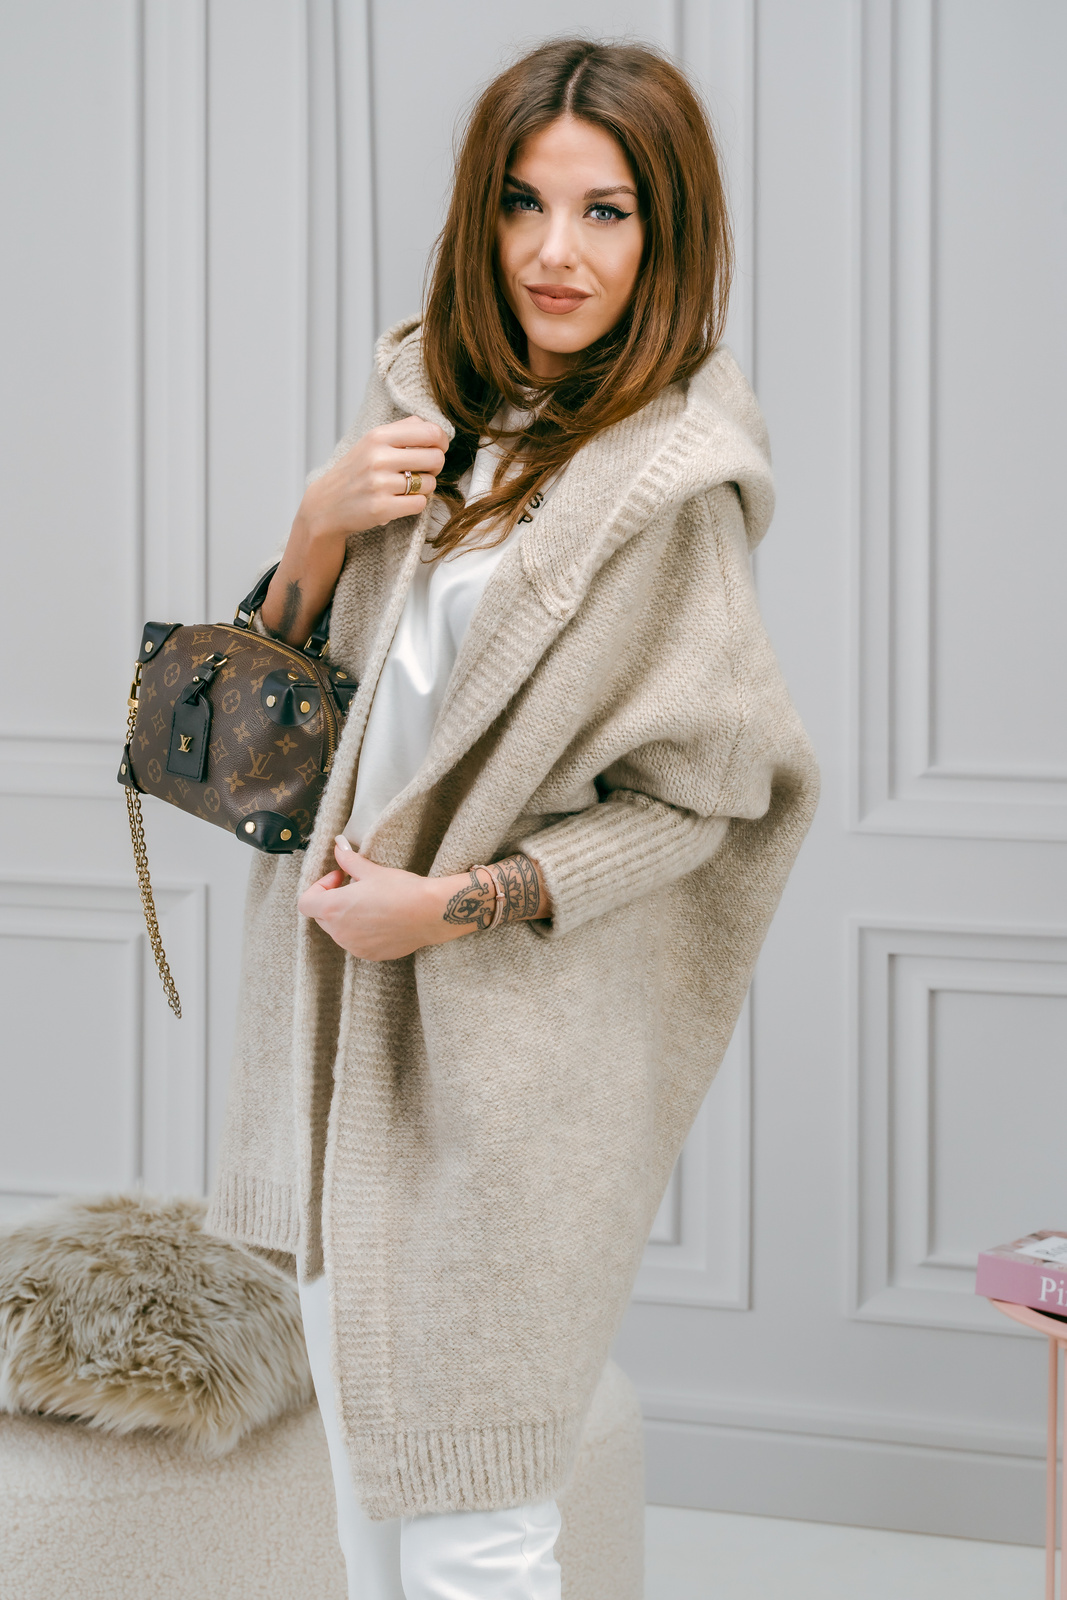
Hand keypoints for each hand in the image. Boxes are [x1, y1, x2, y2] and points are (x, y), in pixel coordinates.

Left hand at [296, 837, 474, 961]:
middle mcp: (339, 932)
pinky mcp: (369, 955)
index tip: (339, 878)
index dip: (318, 887)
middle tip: (355, 887)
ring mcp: (354, 946)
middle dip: (333, 900)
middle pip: (321, 916)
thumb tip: (338, 847)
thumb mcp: (371, 870)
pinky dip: (361, 931)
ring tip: (371, 903)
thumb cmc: (401, 890)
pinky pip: (356, 942)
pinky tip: (382, 918)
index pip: (305, 902)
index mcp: (333, 908)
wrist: (430, 913)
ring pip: (339, 930)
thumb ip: (348, 861)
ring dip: (346, 917)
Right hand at [298, 414, 447, 542]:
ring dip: (424, 487)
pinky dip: (416, 504)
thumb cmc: (355, 471)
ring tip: (407, 487)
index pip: (430, 431)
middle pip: (436, 457)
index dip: (442, 441)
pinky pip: (419, 503)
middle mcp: (379, 457)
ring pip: (430, 483)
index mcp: (378, 436)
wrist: (326, 504)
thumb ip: (402, 429)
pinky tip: (402, 500)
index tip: (438, 448)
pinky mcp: (382, 508)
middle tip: (424, 471)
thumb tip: (434, 427)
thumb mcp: (371, 442)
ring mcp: (380, 483)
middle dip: (436, 466)